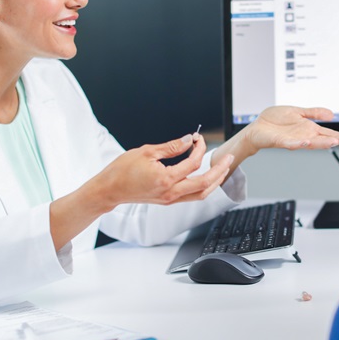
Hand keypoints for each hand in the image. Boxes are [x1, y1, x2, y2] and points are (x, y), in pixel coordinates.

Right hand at [95, 133, 232, 206]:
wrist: (110, 189)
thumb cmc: (122, 170)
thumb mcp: (147, 151)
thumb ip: (172, 146)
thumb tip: (188, 140)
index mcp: (165, 179)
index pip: (193, 163)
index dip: (199, 148)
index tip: (198, 138)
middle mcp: (170, 193)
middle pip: (205, 184)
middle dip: (220, 169)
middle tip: (229, 158)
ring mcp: (170, 199)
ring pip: (201, 194)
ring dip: (214, 181)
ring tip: (222, 169)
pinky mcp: (167, 201)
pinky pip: (191, 196)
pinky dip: (203, 186)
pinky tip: (207, 177)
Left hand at [243, 106, 338, 151]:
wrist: (257, 126)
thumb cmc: (275, 120)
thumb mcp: (298, 112)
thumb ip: (314, 113)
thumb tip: (331, 114)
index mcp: (308, 129)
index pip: (328, 133)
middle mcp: (303, 136)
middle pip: (323, 140)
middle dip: (337, 140)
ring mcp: (293, 140)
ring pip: (310, 143)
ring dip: (322, 143)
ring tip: (334, 142)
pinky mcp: (280, 141)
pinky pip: (291, 143)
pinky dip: (298, 143)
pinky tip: (306, 141)